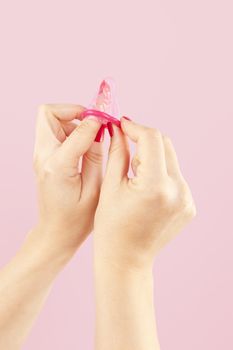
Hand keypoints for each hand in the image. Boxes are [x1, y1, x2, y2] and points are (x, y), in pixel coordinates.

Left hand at [33, 104, 102, 255]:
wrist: (56, 233)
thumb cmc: (77, 218)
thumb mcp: (95, 189)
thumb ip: (96, 155)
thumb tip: (100, 130)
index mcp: (58, 166)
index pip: (78, 129)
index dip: (96, 121)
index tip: (109, 121)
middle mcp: (43, 157)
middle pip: (48, 113)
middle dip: (73, 111)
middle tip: (94, 123)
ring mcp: (40, 157)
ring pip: (50, 120)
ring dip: (73, 121)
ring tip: (92, 137)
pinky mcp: (44, 159)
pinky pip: (53, 133)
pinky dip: (70, 131)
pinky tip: (86, 147)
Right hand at [94, 117, 195, 269]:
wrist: (126, 259)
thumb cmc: (111, 226)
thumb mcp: (110, 186)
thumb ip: (117, 152)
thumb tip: (118, 128)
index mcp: (155, 185)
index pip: (151, 138)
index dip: (135, 127)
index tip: (121, 125)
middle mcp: (178, 190)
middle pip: (165, 145)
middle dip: (144, 141)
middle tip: (125, 146)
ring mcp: (187, 199)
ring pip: (171, 160)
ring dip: (152, 158)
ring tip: (134, 175)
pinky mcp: (189, 205)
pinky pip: (175, 177)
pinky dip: (161, 174)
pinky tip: (145, 188)